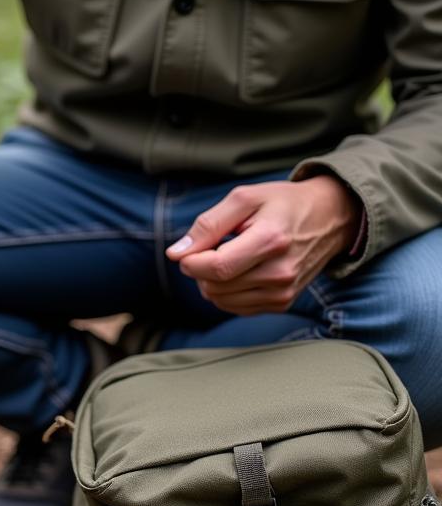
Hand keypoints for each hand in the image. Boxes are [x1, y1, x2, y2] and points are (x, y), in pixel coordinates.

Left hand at [166, 176, 361, 314]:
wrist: (330, 218)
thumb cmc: (282, 203)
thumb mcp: (244, 199)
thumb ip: (207, 225)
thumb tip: (175, 254)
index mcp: (272, 240)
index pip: (217, 268)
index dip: (191, 262)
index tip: (187, 251)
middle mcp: (280, 272)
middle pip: (215, 286)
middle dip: (200, 269)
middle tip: (214, 247)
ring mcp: (283, 292)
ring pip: (220, 300)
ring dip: (211, 281)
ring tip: (229, 256)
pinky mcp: (282, 303)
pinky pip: (234, 306)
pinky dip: (226, 291)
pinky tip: (240, 270)